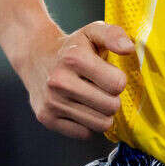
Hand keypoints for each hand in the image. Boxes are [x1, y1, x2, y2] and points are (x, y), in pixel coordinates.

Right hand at [16, 20, 134, 138]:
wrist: (36, 57)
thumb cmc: (74, 46)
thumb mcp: (93, 31)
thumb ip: (114, 35)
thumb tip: (128, 49)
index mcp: (74, 58)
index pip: (117, 84)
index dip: (118, 79)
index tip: (109, 74)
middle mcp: (59, 82)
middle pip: (110, 106)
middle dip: (113, 98)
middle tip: (102, 88)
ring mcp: (51, 103)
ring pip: (100, 124)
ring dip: (103, 113)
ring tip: (94, 98)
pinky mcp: (47, 119)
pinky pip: (84, 133)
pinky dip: (88, 124)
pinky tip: (81, 107)